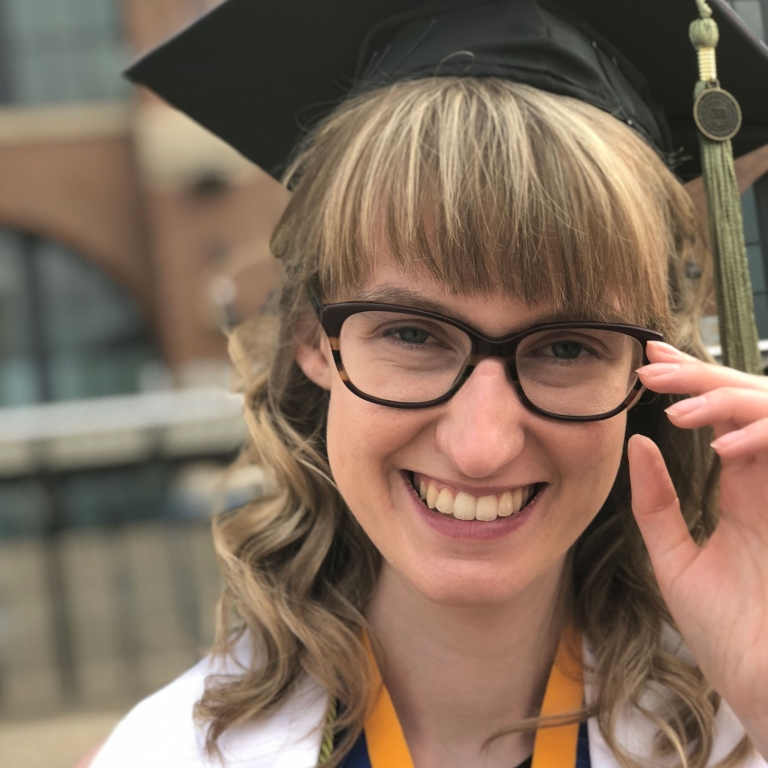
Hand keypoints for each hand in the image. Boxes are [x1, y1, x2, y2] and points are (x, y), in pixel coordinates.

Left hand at [629, 341, 767, 756]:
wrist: (767, 691)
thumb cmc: (727, 634)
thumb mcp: (677, 559)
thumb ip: (657, 503)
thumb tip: (636, 444)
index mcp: (746, 493)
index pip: (723, 422)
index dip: (692, 388)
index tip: (648, 363)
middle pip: (749, 408)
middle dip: (703, 380)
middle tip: (654, 364)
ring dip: (730, 404)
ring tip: (676, 405)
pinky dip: (763, 443)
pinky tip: (725, 450)